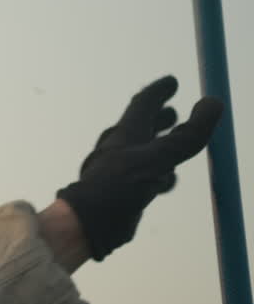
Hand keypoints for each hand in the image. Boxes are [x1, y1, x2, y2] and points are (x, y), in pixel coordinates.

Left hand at [56, 75, 222, 260]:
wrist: (90, 222)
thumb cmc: (117, 186)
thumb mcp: (159, 157)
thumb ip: (186, 135)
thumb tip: (213, 103)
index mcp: (126, 133)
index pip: (143, 103)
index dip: (159, 91)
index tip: (172, 82)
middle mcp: (122, 148)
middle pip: (143, 127)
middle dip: (160, 118)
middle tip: (172, 110)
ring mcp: (122, 170)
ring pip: (146, 153)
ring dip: (160, 146)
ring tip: (171, 143)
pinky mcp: (126, 192)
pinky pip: (146, 177)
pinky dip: (158, 173)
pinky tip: (165, 181)